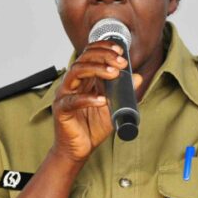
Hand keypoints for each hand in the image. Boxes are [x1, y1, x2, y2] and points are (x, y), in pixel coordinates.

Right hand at [52, 41, 142, 162]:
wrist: (79, 149)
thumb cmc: (92, 127)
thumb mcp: (114, 107)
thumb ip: (124, 92)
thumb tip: (136, 77)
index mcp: (83, 79)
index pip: (90, 54)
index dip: (104, 48)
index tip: (120, 50)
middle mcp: (73, 83)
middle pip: (83, 59)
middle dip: (103, 56)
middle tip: (120, 62)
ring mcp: (65, 95)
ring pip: (76, 72)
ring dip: (96, 69)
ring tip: (113, 73)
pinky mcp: (61, 109)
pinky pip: (73, 100)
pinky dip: (89, 98)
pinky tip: (102, 100)